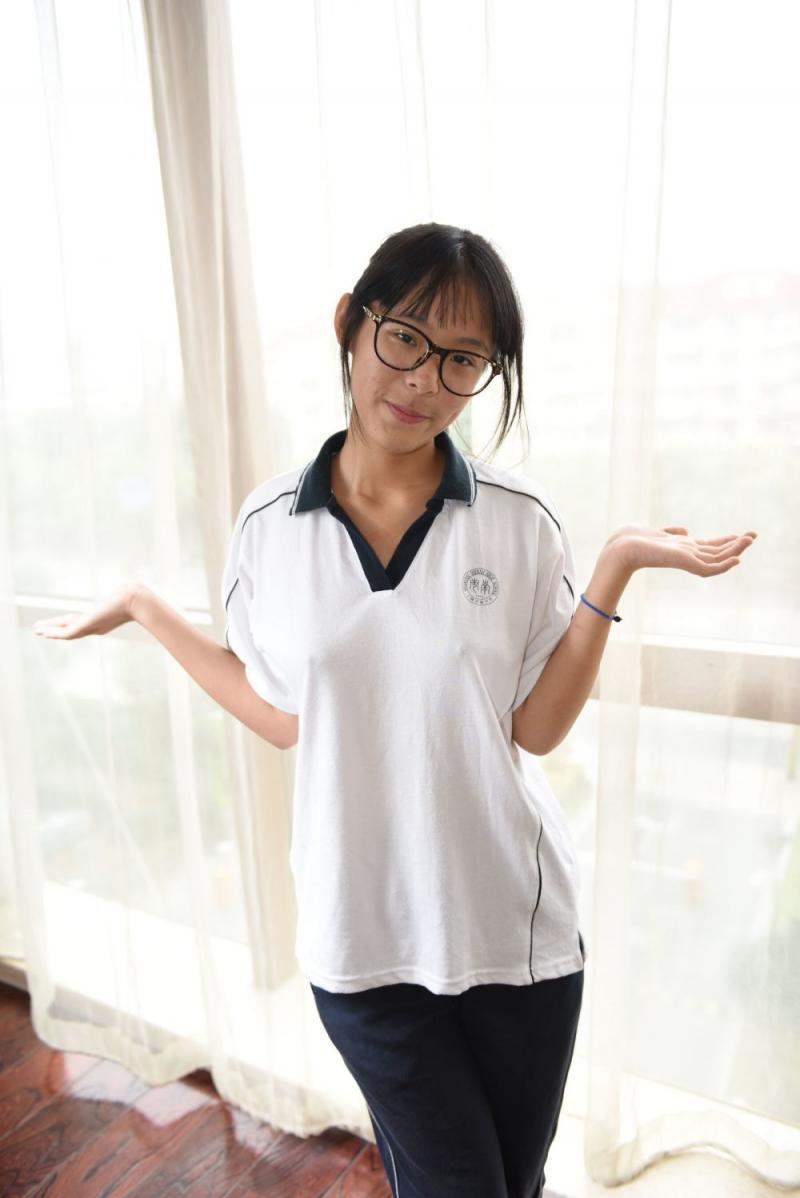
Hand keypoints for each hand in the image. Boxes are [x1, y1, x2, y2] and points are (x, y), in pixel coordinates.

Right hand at [31, 584, 143, 639]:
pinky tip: (43, 632)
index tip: (56, 624)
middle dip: (54, 630)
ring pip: (66, 634)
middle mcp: (95, 626)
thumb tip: (128, 586)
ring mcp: (90, 627)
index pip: (79, 622)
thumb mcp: (124, 594)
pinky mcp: (87, 627)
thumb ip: (123, 593)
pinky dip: (54, 633)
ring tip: (37, 631)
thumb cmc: (134, 597)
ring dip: (50, 632)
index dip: (66, 624)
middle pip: (70, 629)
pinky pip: (66, 633)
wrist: (135, 601)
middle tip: (40, 631)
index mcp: (100, 620)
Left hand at [607, 525, 757, 574]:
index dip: (724, 542)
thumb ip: (673, 533)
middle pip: (717, 551)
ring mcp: (686, 559)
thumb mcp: (657, 532)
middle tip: (754, 535)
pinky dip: (723, 565)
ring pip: (716, 558)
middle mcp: (686, 554)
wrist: (620, 548)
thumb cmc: (632, 540)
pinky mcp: (683, 563)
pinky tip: (736, 559)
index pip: (708, 546)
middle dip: (735, 544)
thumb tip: (685, 530)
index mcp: (681, 548)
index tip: (739, 535)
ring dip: (734, 549)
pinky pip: (708, 568)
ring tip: (750, 540)